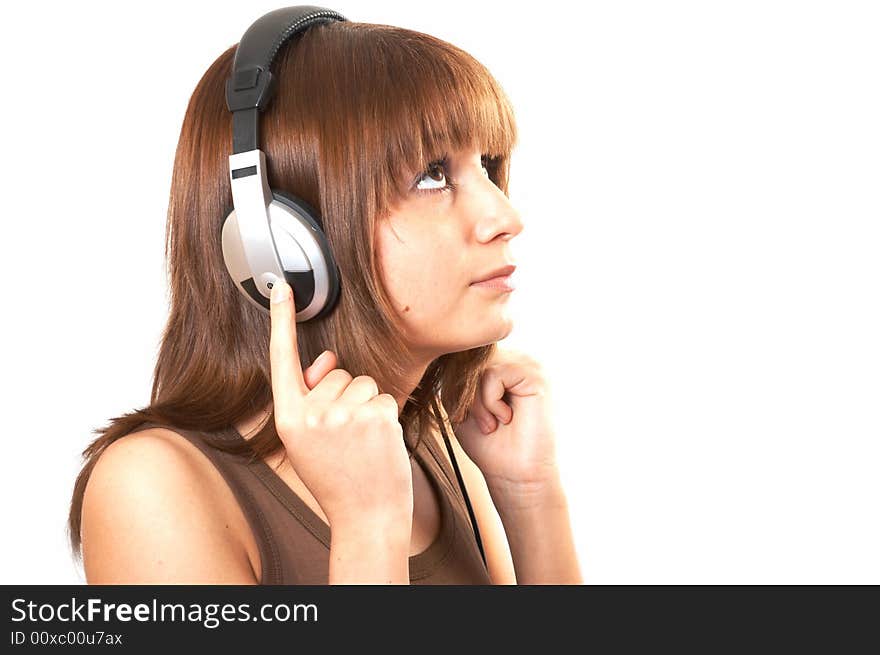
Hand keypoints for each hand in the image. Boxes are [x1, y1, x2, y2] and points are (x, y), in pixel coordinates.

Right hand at [268, 279, 413, 528]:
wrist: (366, 515)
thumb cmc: (337, 477)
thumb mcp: (307, 440)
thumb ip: (309, 397)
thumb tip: (327, 357)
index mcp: (288, 418)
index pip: (282, 360)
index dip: (280, 320)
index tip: (280, 286)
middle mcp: (312, 413)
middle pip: (337, 372)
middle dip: (345, 395)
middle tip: (347, 436)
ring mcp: (345, 414)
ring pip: (363, 382)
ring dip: (367, 405)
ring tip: (362, 442)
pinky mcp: (376, 414)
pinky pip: (384, 396)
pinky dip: (385, 415)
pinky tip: (379, 443)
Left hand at [454, 348, 559, 493]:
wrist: (515, 476)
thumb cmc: (489, 444)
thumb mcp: (461, 404)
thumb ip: (456, 376)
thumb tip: (449, 352)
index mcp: (501, 363)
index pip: (463, 354)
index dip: (454, 385)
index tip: (465, 415)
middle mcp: (516, 357)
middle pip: (468, 357)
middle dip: (463, 394)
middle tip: (482, 423)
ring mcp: (528, 363)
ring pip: (478, 365)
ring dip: (476, 401)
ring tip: (492, 423)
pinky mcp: (536, 374)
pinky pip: (492, 373)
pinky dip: (489, 401)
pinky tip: (505, 418)